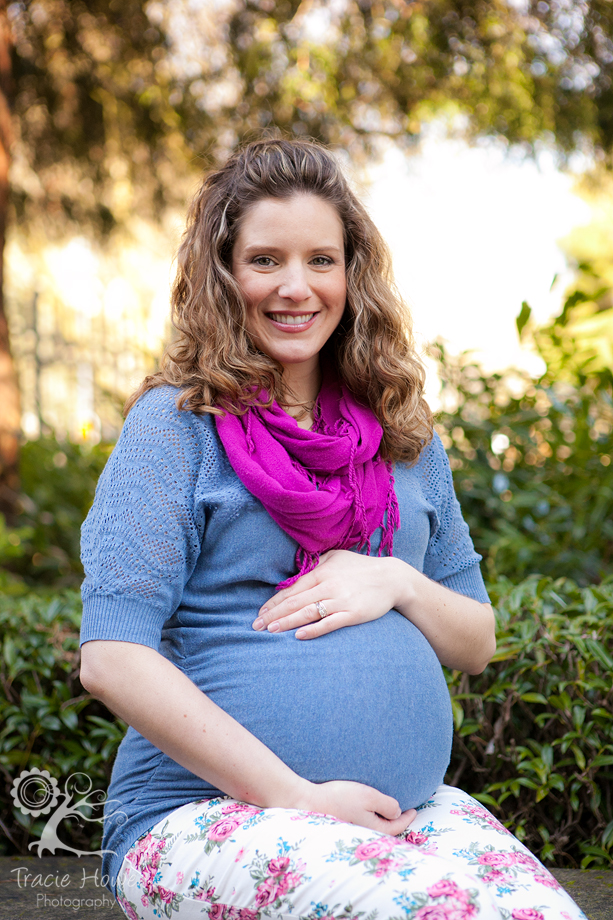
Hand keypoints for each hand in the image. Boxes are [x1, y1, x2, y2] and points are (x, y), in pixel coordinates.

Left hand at [252, 550, 410, 638]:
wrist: (392, 578)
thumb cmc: (361, 567)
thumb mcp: (336, 557)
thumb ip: (315, 563)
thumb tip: (295, 572)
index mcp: (321, 572)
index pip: (291, 589)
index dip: (273, 602)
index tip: (260, 612)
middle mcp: (328, 585)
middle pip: (294, 602)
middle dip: (273, 614)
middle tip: (256, 626)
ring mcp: (340, 600)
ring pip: (307, 613)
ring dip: (286, 623)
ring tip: (270, 631)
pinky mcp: (353, 613)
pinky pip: (329, 623)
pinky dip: (313, 630)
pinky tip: (299, 636)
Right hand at [297, 778, 416, 834]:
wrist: (307, 802)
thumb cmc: (338, 798)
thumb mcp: (367, 796)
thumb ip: (386, 805)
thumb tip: (397, 812)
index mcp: (373, 829)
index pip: (397, 827)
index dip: (407, 818)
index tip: (414, 809)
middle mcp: (364, 834)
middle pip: (386, 831)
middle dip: (397, 823)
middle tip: (405, 812)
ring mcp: (352, 832)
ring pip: (374, 829)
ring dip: (383, 821)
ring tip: (388, 811)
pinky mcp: (342, 826)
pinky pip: (363, 825)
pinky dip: (370, 820)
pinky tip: (367, 812)